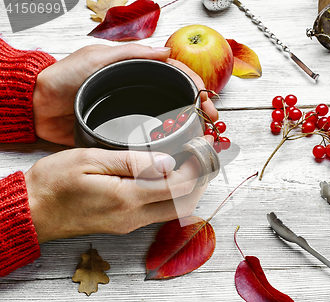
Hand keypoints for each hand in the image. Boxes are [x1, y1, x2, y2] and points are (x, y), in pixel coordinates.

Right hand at [25, 142, 212, 242]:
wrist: (31, 211)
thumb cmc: (53, 183)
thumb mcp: (90, 160)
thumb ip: (132, 162)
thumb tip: (168, 162)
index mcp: (127, 199)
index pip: (179, 186)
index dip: (198, 166)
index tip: (204, 146)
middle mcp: (133, 217)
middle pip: (185, 203)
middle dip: (201, 179)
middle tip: (206, 155)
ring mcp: (130, 224)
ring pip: (175, 210)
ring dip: (189, 188)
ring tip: (193, 162)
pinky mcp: (124, 224)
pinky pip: (160, 212)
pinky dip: (174, 195)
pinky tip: (171, 178)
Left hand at [33, 44, 217, 145]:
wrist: (40, 105)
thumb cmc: (67, 76)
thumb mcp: (99, 56)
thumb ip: (132, 53)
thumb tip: (168, 51)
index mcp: (137, 70)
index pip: (176, 74)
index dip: (196, 85)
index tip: (207, 100)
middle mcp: (140, 90)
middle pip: (179, 97)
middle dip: (200, 108)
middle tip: (212, 122)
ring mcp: (134, 111)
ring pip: (169, 116)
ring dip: (189, 124)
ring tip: (203, 135)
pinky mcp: (125, 131)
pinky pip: (151, 134)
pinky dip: (169, 139)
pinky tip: (180, 146)